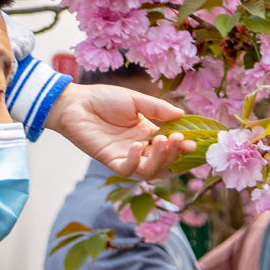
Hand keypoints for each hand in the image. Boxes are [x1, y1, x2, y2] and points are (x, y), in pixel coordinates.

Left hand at [47, 83, 193, 177]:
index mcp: (147, 133)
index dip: (182, 146)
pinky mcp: (109, 160)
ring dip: (159, 159)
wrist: (76, 102)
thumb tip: (182, 116)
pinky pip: (127, 169)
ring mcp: (125, 155)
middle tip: (177, 139)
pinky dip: (135, 160)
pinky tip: (137, 145)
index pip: (170, 145)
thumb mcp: (136, 100)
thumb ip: (158, 109)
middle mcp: (139, 147)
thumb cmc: (104, 99)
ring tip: (161, 141)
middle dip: (174, 154)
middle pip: (163, 162)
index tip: (193, 142)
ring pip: (149, 171)